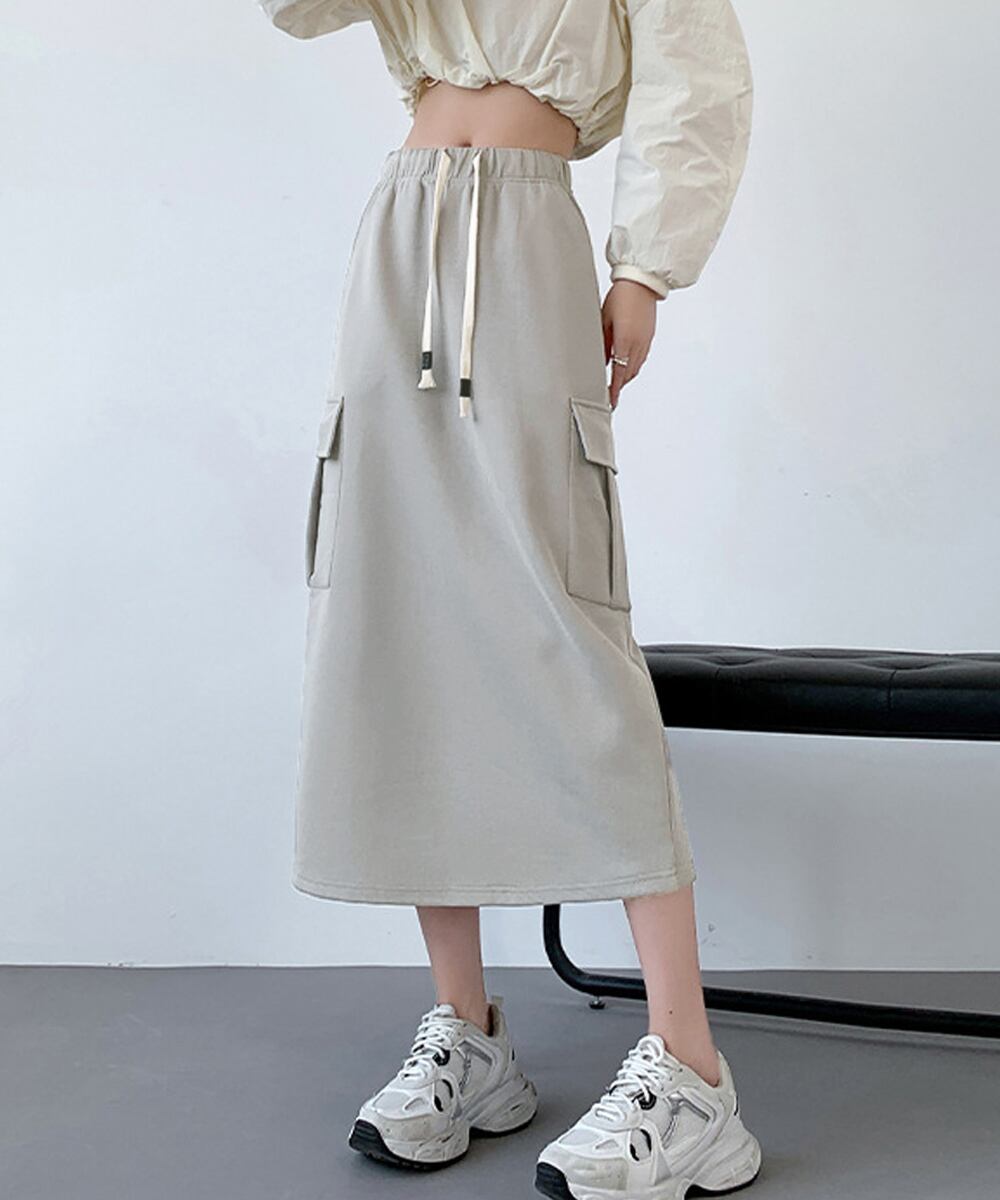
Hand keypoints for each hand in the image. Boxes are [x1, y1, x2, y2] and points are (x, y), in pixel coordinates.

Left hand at [601, 279, 657, 408]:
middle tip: (610, 395)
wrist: (642, 282)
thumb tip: (602, 361)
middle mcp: (638, 344)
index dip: (614, 390)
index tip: (611, 402)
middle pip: (628, 373)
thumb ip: (604, 343)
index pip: (619, 373)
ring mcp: (646, 341)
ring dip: (626, 377)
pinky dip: (633, 366)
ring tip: (617, 384)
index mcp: (625, 340)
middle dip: (619, 386)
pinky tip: (627, 366)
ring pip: (636, 367)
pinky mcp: (649, 337)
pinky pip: (642, 358)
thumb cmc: (621, 296)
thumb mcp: (604, 320)